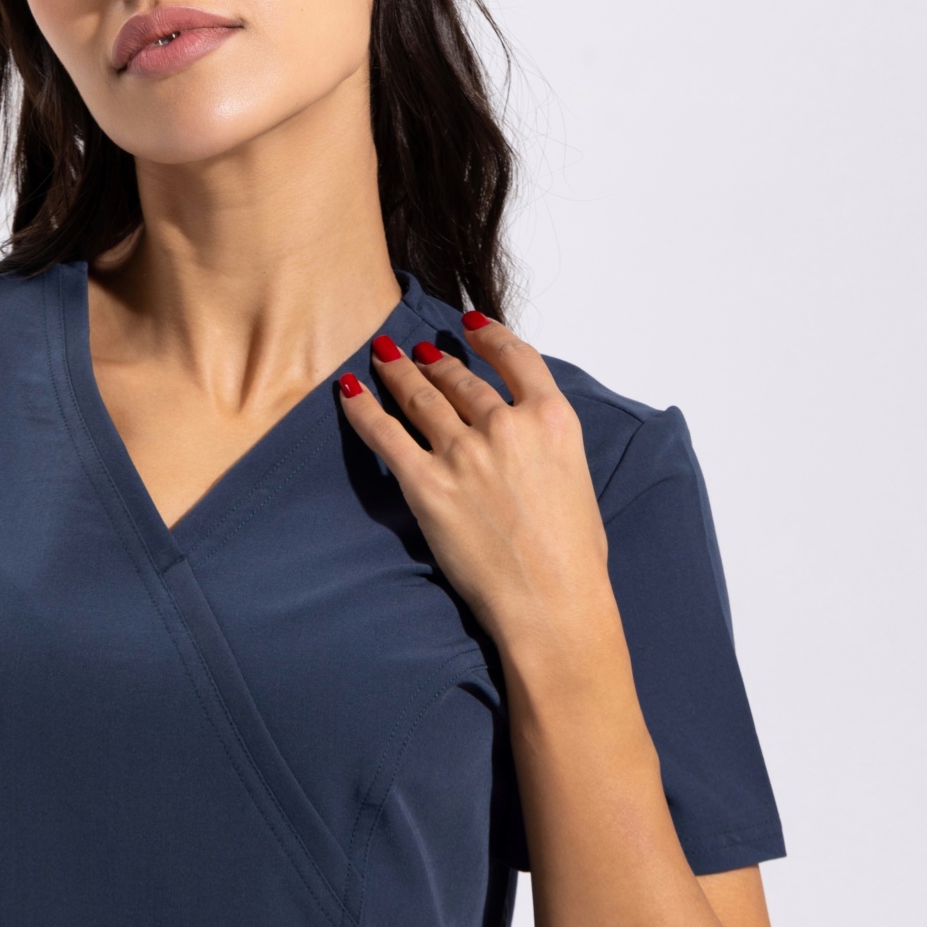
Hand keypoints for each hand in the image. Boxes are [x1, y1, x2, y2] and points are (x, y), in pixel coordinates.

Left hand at [338, 315, 619, 687]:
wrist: (551, 601)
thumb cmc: (572, 557)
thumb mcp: (576, 480)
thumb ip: (547, 446)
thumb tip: (526, 439)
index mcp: (553, 421)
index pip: (516, 358)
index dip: (489, 335)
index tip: (470, 325)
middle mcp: (507, 426)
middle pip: (460, 379)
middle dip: (434, 362)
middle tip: (416, 353)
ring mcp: (463, 454)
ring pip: (422, 397)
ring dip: (399, 374)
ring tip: (384, 359)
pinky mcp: (427, 485)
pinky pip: (385, 434)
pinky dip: (364, 408)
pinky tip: (350, 392)